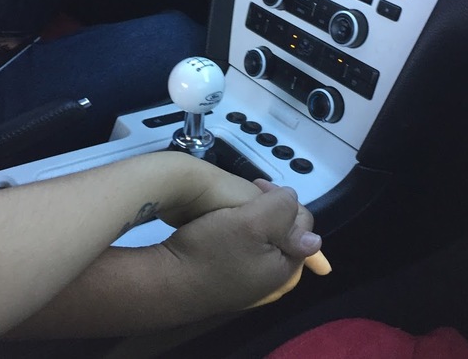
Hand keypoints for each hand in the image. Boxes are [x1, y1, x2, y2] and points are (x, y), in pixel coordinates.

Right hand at [157, 185, 322, 315]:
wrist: (165, 280)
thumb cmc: (211, 249)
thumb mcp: (253, 222)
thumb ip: (283, 210)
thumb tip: (299, 209)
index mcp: (286, 268)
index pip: (302, 223)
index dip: (283, 198)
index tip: (257, 186)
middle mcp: (272, 279)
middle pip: (282, 232)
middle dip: (268, 209)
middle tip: (244, 196)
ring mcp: (249, 281)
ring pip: (261, 238)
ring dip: (251, 219)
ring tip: (230, 208)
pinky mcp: (228, 279)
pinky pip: (243, 249)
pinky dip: (237, 233)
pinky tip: (220, 226)